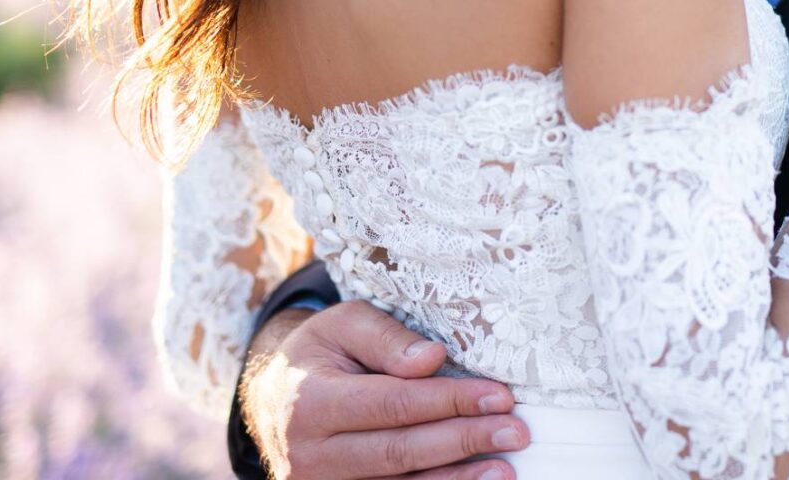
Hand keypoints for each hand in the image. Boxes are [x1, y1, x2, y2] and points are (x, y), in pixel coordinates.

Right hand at [240, 300, 528, 479]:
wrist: (273, 399)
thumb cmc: (320, 352)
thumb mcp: (344, 325)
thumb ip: (387, 339)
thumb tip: (432, 361)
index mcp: (312, 402)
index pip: (392, 404)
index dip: (448, 401)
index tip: (498, 395)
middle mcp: (311, 455)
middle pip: (399, 451)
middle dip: (464, 441)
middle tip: (515, 431)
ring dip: (457, 479)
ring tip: (504, 468)